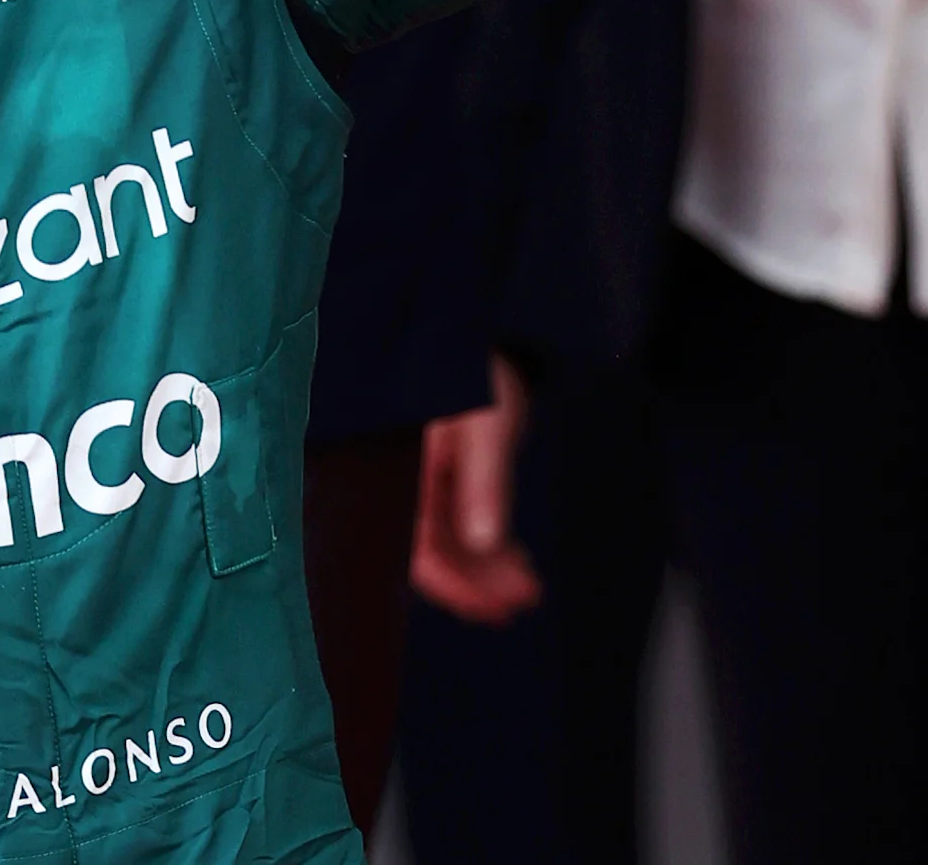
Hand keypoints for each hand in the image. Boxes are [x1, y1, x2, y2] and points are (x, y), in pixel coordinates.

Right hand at [410, 356, 542, 626]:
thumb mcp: (487, 424)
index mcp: (403, 471)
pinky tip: (510, 555)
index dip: (456, 586)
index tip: (494, 608)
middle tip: (518, 601)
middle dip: (477, 582)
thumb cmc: (466, 361)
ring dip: (484, 565)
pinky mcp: (434, 471)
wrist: (453, 320)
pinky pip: (452, 518)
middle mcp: (403, 480)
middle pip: (434, 551)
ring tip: (524, 585)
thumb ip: (484, 483)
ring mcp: (418, 476)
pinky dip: (482, 540)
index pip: (421, 548)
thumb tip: (485, 542)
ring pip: (447, 539)